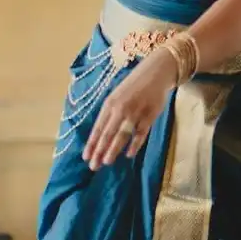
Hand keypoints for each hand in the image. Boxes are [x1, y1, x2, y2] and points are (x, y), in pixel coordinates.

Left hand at [83, 50, 178, 170]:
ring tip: (106, 162)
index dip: (92, 143)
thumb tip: (101, 135)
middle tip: (94, 166)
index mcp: (110, 104)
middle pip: (108, 133)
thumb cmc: (134, 86)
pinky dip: (134, 144)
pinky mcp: (149, 115)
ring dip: (113, 149)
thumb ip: (110, 113)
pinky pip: (140, 133)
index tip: (86, 157)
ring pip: (122, 134)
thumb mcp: (117, 96)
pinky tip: (129, 154)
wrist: (155, 73)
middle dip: (99, 150)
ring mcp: (135, 112)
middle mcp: (120, 108)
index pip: (98, 128)